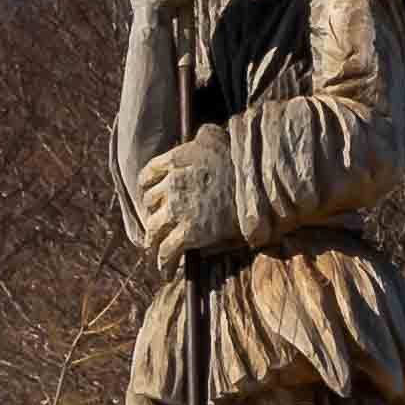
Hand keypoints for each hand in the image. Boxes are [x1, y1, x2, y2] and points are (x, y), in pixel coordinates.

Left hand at [134, 139, 239, 263]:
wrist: (257, 185)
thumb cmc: (240, 160)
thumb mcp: (217, 138)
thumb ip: (204, 135)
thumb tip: (201, 132)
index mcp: (175, 160)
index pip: (148, 176)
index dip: (148, 190)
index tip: (152, 199)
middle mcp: (172, 183)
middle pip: (150, 205)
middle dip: (153, 217)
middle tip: (158, 227)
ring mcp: (178, 208)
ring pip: (154, 230)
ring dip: (155, 243)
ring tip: (158, 254)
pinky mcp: (188, 232)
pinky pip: (167, 251)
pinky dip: (165, 264)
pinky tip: (168, 272)